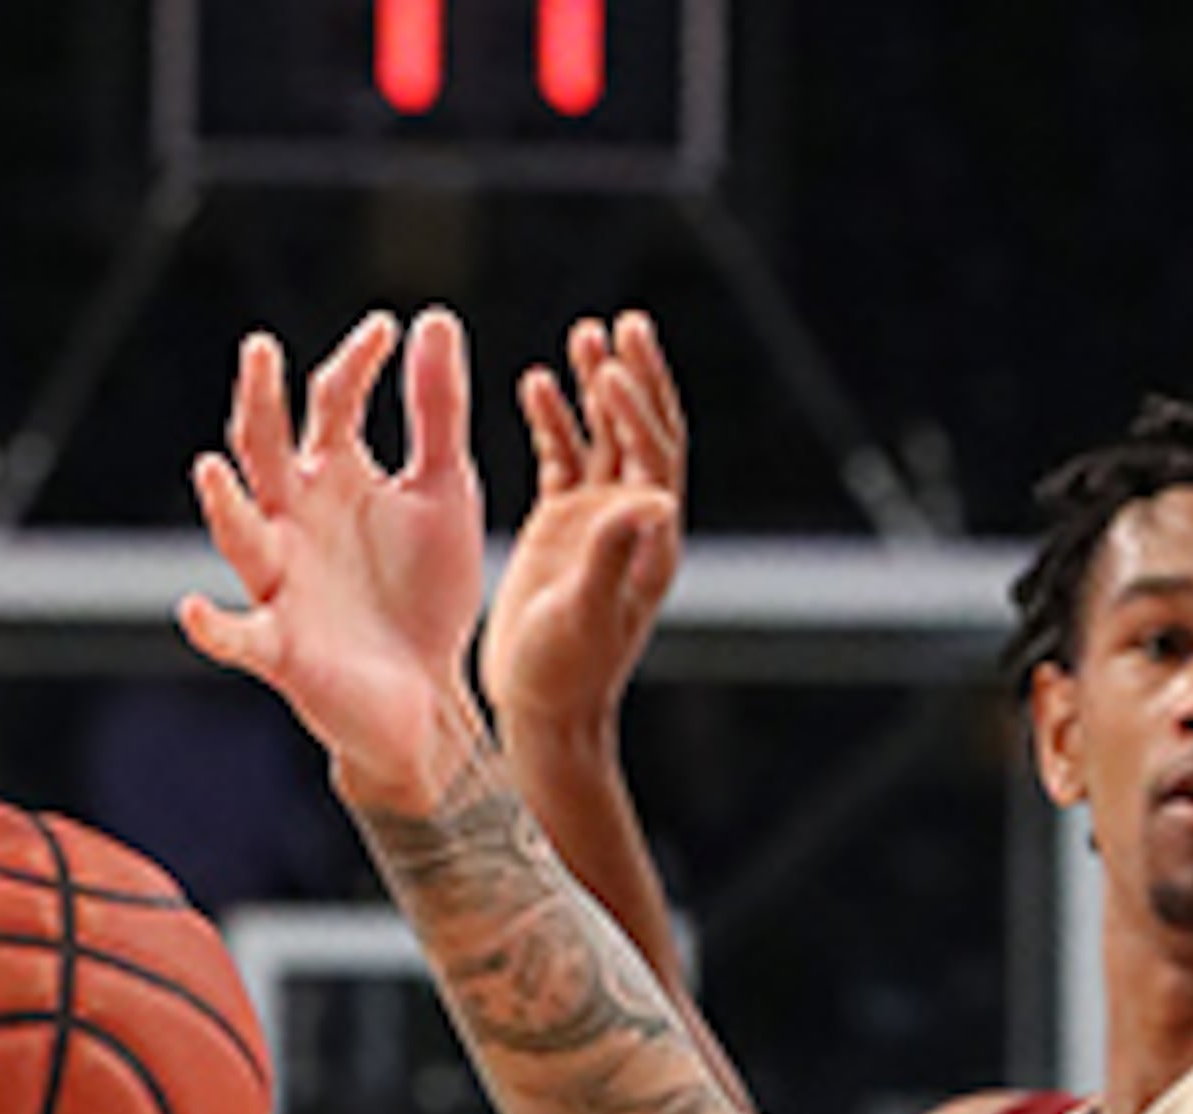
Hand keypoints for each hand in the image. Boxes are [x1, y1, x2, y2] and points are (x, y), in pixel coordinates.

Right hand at [183, 310, 489, 810]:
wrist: (429, 697)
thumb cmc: (426, 593)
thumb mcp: (443, 494)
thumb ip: (437, 414)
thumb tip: (435, 318)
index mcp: (332, 473)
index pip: (331, 401)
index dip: (354, 364)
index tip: (386, 332)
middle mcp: (294, 517)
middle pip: (263, 447)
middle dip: (259, 403)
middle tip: (261, 352)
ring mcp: (282, 580)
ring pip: (240, 532)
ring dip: (225, 505)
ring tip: (211, 471)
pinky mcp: (282, 647)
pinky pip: (238, 636)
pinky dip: (214, 627)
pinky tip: (193, 611)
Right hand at [485, 309, 685, 744]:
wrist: (544, 711)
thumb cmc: (567, 673)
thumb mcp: (587, 612)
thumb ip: (616, 553)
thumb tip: (656, 499)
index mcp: (649, 542)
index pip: (654, 457)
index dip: (637, 411)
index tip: (609, 370)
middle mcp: (632, 525)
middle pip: (643, 433)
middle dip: (636, 379)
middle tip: (627, 324)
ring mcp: (597, 522)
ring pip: (605, 438)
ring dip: (596, 387)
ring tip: (585, 334)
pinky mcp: (563, 527)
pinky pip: (564, 458)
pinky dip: (554, 420)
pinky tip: (536, 382)